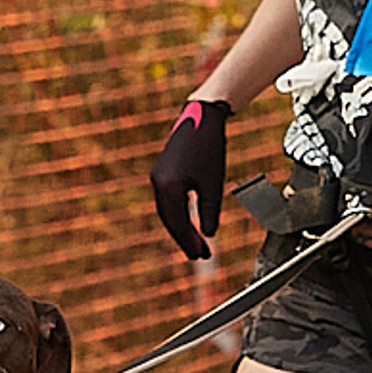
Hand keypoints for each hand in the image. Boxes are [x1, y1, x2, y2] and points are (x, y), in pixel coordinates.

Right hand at [149, 97, 230, 259]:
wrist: (202, 117)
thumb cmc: (209, 148)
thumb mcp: (214, 183)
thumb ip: (210, 211)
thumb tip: (209, 234)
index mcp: (169, 187)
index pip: (178, 224)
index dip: (190, 242)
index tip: (201, 256)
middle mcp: (158, 183)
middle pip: (170, 220)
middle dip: (185, 239)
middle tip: (200, 255)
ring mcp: (157, 177)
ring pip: (168, 211)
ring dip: (182, 228)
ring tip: (197, 242)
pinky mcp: (162, 171)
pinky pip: (168, 200)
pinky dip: (178, 214)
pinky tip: (189, 221)